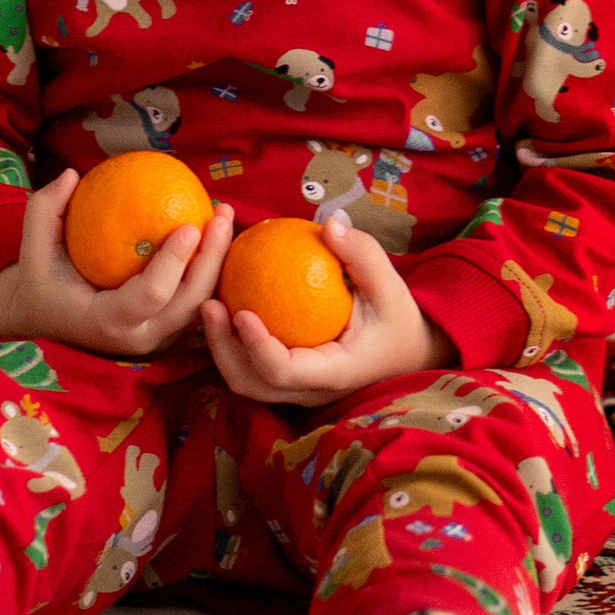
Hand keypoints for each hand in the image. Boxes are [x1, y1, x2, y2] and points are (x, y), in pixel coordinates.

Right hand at [0, 169, 236, 360]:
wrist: (45, 319)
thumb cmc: (40, 280)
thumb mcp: (32, 247)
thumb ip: (45, 210)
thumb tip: (73, 174)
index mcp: (106, 322)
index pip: (150, 296)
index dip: (173, 263)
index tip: (189, 225)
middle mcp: (137, 337)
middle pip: (189, 304)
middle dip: (212, 259)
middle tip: (221, 214)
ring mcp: (156, 340)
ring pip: (201, 306)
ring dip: (219, 262)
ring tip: (225, 218)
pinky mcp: (166, 331)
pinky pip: (196, 302)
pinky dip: (210, 270)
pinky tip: (215, 233)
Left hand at [200, 215, 444, 404]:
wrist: (405, 353)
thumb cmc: (397, 318)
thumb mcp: (390, 286)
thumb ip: (363, 255)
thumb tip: (329, 224)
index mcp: (333, 373)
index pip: (284, 370)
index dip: (256, 346)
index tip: (240, 310)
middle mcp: (309, 391)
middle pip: (251, 384)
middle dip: (223, 349)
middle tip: (209, 304)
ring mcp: (295, 390)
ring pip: (245, 381)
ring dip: (221, 347)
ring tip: (208, 303)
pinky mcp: (287, 381)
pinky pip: (250, 366)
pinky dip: (232, 342)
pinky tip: (223, 302)